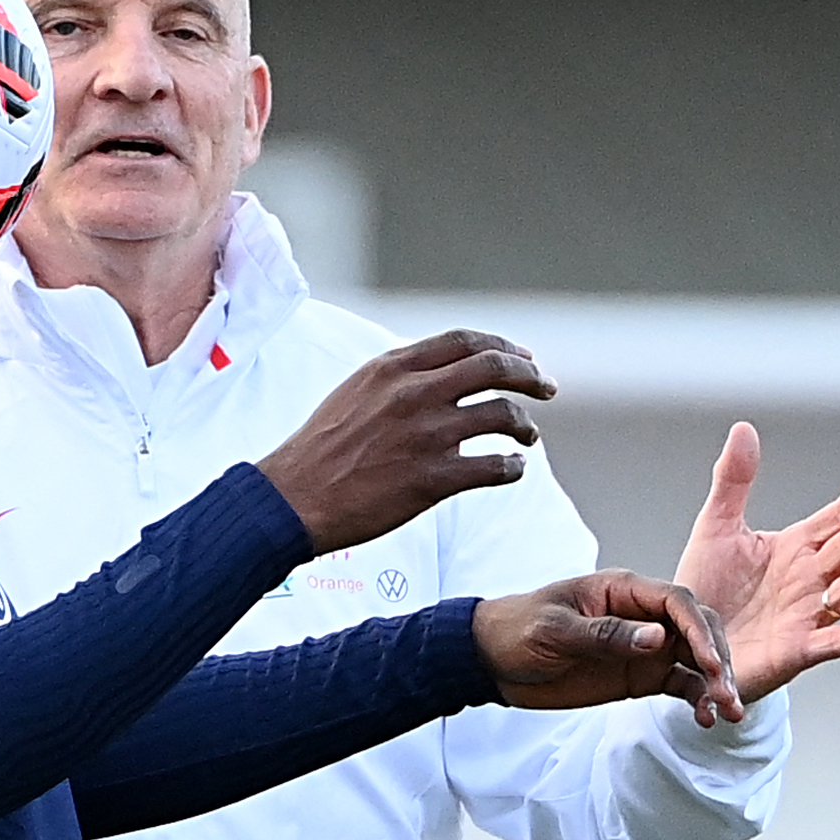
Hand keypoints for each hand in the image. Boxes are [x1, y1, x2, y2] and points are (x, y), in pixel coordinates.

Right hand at [258, 329, 555, 553]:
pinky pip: (496, 467)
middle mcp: (414, 394)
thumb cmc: (319, 450)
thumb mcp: (353, 393)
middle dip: (530, 376)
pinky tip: (511, 470)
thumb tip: (439, 375)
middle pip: (496, 368)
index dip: (504, 346)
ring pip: (504, 416)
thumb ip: (397, 379)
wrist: (294, 497)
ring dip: (525, 425)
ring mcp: (426, 435)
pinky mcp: (434, 479)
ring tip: (527, 437)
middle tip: (546, 388)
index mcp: (393, 368)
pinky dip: (513, 467)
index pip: (466, 341)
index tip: (523, 357)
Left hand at [474, 570, 742, 727]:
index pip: (676, 602)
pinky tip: (706, 718)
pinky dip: (697, 698)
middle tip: (727, 691)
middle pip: (697, 629)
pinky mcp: (640, 674)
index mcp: (621, 591)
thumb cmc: (516, 630)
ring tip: (727, 712)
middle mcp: (641, 616)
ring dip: (716, 683)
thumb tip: (657, 637)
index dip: (699, 629)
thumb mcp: (555, 631)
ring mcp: (644, 646)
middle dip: (718, 658)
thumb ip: (606, 634)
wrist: (492, 660)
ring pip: (696, 659)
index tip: (712, 661)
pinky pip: (680, 683)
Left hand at [673, 421, 839, 701]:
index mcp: (793, 550)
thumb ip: (733, 481)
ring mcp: (807, 615)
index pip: (833, 520)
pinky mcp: (798, 649)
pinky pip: (837, 642)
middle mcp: (808, 580)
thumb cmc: (705, 590)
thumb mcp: (715, 528)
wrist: (684, 643)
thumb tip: (744, 430)